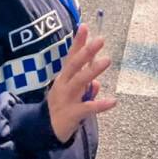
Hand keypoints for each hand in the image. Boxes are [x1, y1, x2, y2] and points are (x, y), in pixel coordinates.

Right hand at [47, 24, 116, 142]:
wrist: (44, 132)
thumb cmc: (60, 109)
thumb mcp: (72, 95)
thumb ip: (85, 87)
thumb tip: (97, 82)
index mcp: (63, 78)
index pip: (71, 57)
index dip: (78, 42)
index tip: (85, 27)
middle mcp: (63, 85)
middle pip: (74, 65)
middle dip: (87, 51)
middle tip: (100, 40)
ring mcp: (67, 98)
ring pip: (80, 81)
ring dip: (93, 70)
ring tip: (107, 60)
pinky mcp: (72, 113)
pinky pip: (88, 107)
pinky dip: (100, 104)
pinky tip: (113, 101)